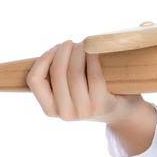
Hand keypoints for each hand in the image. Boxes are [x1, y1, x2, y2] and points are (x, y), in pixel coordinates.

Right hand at [25, 39, 139, 121]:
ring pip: (74, 73)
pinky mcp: (101, 104)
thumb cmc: (90, 93)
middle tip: (70, 43)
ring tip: (83, 45)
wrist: (121, 111)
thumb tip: (54, 51)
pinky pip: (94, 75)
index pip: (34, 80)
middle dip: (63, 51)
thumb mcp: (67, 89)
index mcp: (50, 109)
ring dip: (78, 52)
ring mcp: (83, 111)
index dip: (43, 59)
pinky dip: (93, 58)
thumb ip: (55, 74)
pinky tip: (95, 51)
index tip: (55, 49)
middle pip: (57, 72)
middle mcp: (65, 113)